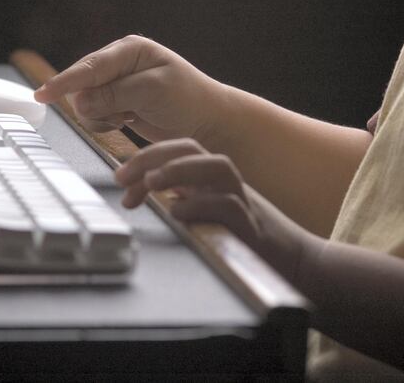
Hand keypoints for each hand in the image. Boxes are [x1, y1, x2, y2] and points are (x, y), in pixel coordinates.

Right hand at [34, 35, 225, 142]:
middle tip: (122, 117)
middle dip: (95, 105)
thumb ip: (114, 95)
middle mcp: (119, 63)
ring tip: (127, 119)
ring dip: (100, 116)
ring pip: (85, 102)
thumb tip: (80, 102)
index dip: (65, 82)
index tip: (43, 94)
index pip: (90, 66)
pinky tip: (126, 122)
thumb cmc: (188, 101)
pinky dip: (104, 123)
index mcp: (130, 49)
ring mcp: (116, 83)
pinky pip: (94, 114)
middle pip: (82, 84)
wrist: (207, 122)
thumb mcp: (152, 92)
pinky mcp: (116, 102)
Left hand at [114, 137, 263, 244]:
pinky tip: (177, 213)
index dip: (144, 158)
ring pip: (217, 166)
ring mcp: (239, 197)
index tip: (119, 178)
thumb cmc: (234, 231)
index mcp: (206, 174)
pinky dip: (200, 205)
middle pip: (191, 148)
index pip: (175, 150)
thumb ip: (171, 196)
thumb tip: (131, 194)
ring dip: (179, 169)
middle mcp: (222, 179)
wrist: (284, 255)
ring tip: (151, 182)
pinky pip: (229, 204)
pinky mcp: (250, 223)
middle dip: (154, 156)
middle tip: (123, 177)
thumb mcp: (198, 208)